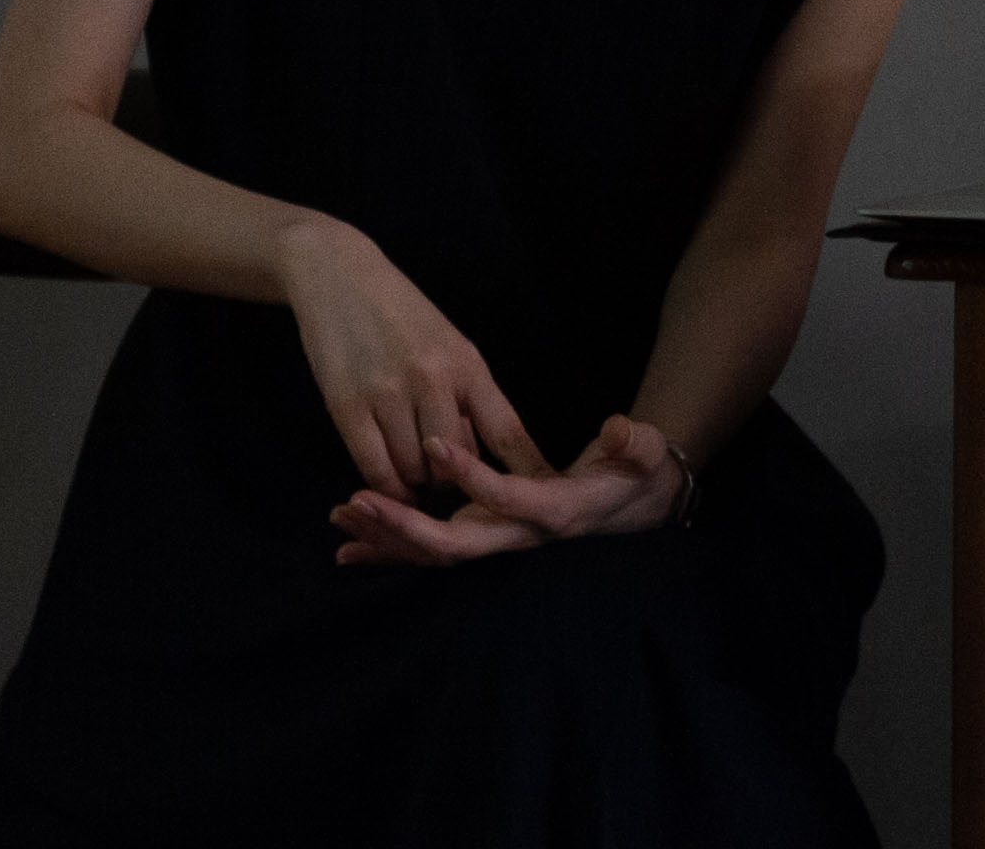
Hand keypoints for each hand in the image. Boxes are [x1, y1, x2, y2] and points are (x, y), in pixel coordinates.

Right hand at [272, 216, 545, 503]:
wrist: (339, 274)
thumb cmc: (400, 312)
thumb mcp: (449, 343)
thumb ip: (467, 394)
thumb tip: (481, 454)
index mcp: (467, 364)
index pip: (507, 430)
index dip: (526, 471)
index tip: (544, 499)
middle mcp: (432, 379)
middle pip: (457, 463)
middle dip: (453, 479)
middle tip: (440, 474)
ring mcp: (388, 393)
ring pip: (415, 471)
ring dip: (414, 482)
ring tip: (408, 467)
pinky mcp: (346, 405)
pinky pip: (375, 469)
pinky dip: (384, 485)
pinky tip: (385, 478)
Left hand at [328, 415, 688, 567]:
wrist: (636, 505)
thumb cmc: (637, 476)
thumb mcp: (643, 456)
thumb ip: (633, 445)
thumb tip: (620, 432)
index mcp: (554, 514)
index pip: (507, 501)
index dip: (472, 476)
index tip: (434, 443)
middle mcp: (519, 537)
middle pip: (453, 544)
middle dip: (403, 526)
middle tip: (358, 501)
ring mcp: (498, 541)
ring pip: (434, 552)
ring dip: (386, 538)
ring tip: (340, 516)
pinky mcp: (484, 537)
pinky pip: (430, 551)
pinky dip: (390, 549)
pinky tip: (348, 549)